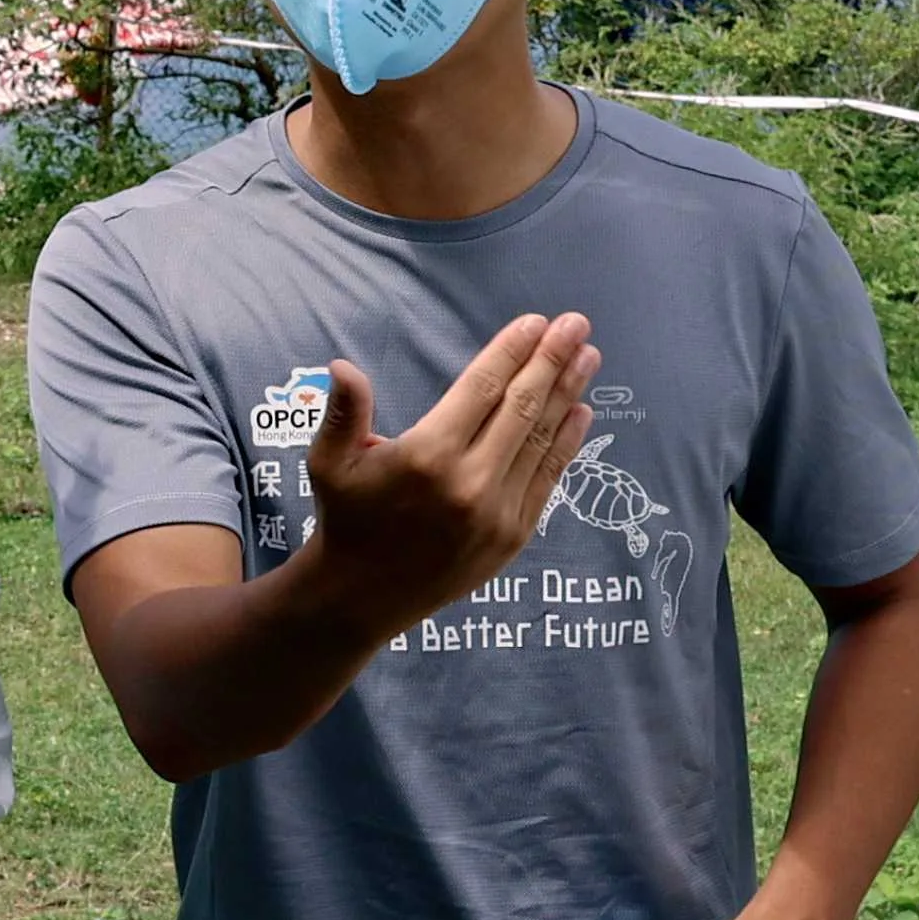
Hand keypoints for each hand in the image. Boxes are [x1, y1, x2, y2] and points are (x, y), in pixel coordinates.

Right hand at [294, 311, 600, 637]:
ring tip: (589, 356)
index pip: (482, 388)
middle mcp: (469, 482)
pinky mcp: (513, 537)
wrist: (363, 597)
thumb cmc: (347, 518)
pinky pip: (547, 479)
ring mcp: (497, 512)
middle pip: (522, 407)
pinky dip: (567, 443)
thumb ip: (343, 412)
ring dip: (568, 394)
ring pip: (541, 440)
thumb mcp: (329, 463)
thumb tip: (342, 367)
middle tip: (576, 325)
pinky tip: (581, 412)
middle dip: (552, 361)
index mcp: (427, 455)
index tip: (536, 322)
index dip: (512, 351)